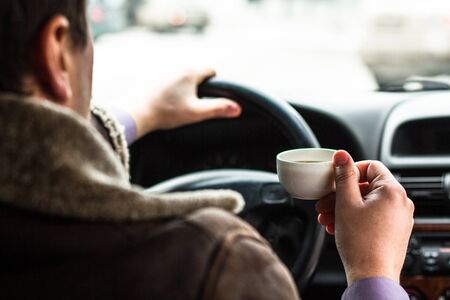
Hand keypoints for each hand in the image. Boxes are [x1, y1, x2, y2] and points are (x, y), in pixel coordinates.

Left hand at [130, 68, 240, 138]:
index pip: (211, 70)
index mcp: (190, 72)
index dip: (215, 83)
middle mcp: (176, 66)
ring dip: (184, 87)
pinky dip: (169, 88)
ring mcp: (162, 70)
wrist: (136, 113)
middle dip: (198, 86)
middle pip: (196, 72)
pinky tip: (164, 102)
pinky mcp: (150, 77)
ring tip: (178, 104)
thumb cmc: (167, 113)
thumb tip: (238, 108)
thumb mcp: (196, 113)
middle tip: (194, 104)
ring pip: (181, 76)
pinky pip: (167, 80)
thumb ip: (218, 109)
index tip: (210, 97)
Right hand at [315, 150, 413, 284]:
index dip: (350, 170)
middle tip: (324, 202)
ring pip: (366, 203)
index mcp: (392, 191)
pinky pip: (371, 217)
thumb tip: (342, 155)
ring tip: (327, 218)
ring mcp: (399, 219)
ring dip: (344, 208)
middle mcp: (400, 203)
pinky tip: (337, 226)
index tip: (335, 179)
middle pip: (366, 187)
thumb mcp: (345, 203)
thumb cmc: (361, 242)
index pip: (371, 166)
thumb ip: (343, 176)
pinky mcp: (394, 232)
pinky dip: (354, 218)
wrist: (371, 276)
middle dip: (341, 194)